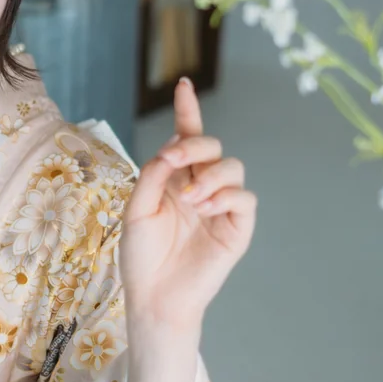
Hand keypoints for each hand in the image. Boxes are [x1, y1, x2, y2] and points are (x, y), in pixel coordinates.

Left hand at [120, 77, 256, 329]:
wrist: (154, 297)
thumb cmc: (142, 256)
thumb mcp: (137, 209)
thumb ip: (152, 176)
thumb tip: (172, 150)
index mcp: (175, 179)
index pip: (186, 137)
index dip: (188, 110)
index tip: (184, 84)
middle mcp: (200, 186)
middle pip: (211, 146)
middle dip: (194, 145)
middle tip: (174, 162)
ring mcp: (221, 206)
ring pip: (233, 167)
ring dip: (211, 175)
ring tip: (192, 200)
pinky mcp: (237, 228)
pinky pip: (245, 199)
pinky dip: (227, 196)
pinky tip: (207, 208)